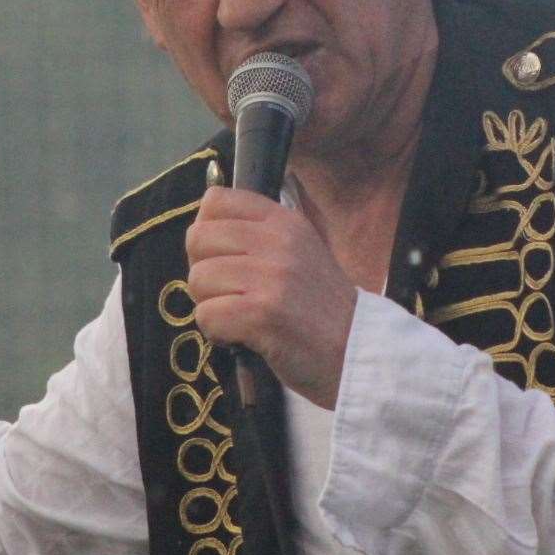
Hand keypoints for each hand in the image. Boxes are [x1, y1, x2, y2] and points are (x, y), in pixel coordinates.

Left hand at [184, 186, 357, 409]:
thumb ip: (259, 236)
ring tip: (241, 318)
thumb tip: (202, 229)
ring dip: (210, 306)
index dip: (207, 232)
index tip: (225, 259)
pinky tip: (242, 337)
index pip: (216, 201)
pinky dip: (216, 332)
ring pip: (198, 279)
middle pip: (197, 238)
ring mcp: (271, 277)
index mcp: (285, 221)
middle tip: (230, 294)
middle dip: (204, 272)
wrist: (357, 354)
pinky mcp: (262, 314)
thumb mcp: (300, 253)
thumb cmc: (320, 309)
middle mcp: (278, 241)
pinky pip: (206, 314)